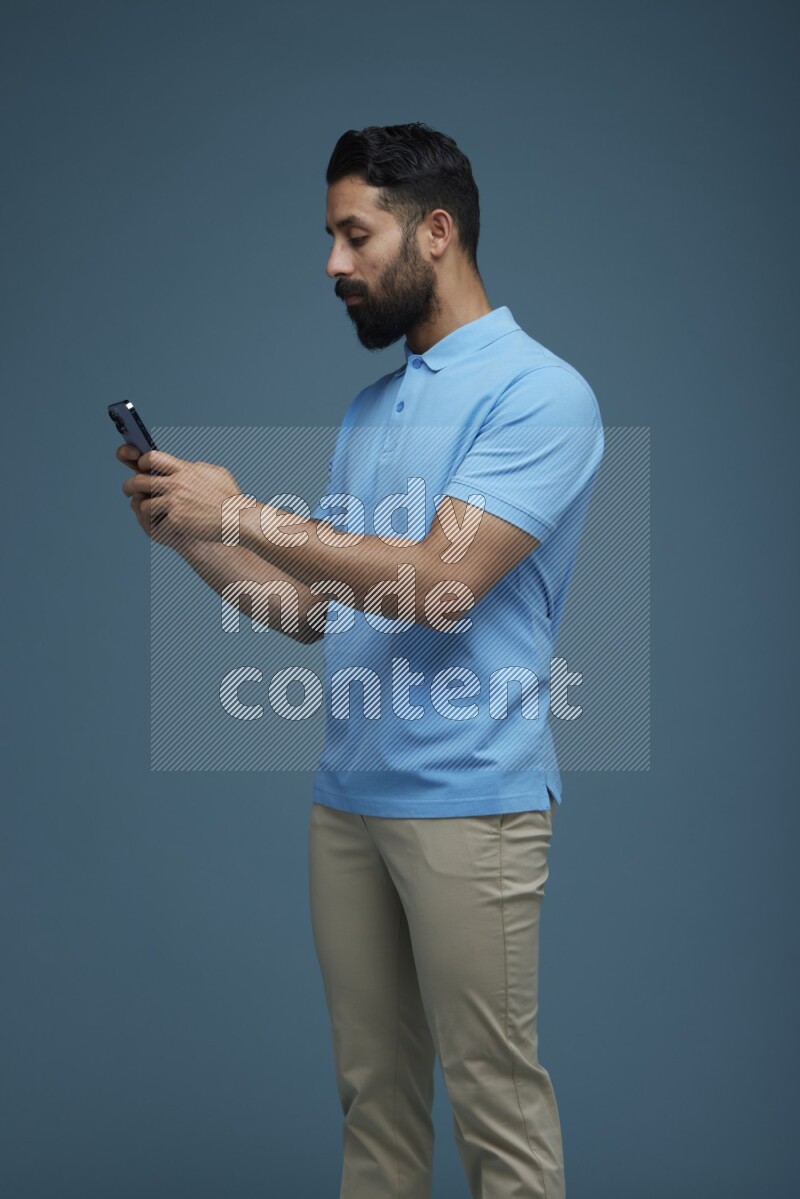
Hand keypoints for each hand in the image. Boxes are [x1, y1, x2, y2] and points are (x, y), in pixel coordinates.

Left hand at [120, 449, 242, 545]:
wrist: (239, 519)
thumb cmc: (231, 499)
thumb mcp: (217, 474)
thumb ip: (198, 468)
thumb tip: (188, 465)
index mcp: (186, 469)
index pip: (152, 457)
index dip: (143, 463)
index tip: (142, 468)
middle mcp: (177, 483)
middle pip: (139, 481)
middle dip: (129, 486)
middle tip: (128, 490)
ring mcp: (175, 502)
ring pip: (144, 505)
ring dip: (144, 509)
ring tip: (148, 513)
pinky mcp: (176, 519)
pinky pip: (156, 524)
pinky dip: (159, 528)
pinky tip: (165, 529)